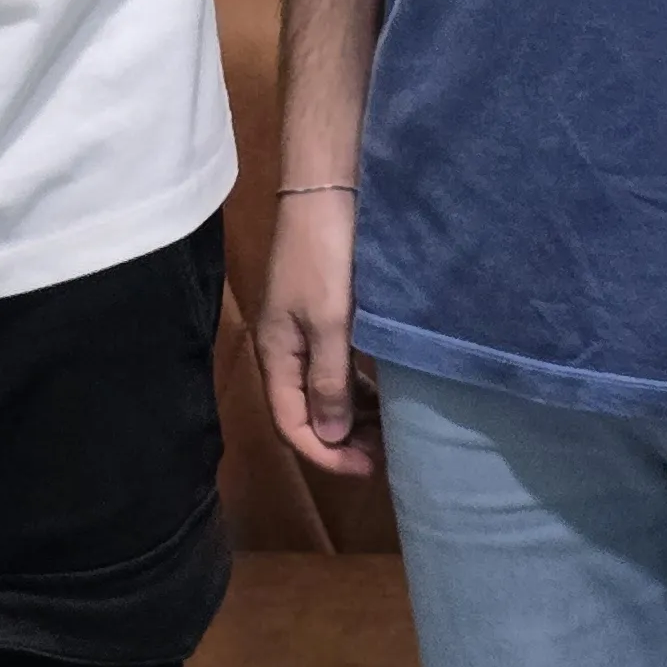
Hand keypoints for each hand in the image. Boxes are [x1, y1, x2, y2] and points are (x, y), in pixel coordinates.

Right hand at [255, 190, 376, 477]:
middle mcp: (284, 350)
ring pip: (323, 394)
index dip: (327, 456)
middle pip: (305, 414)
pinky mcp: (320, 318)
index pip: (292, 426)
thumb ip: (328, 382)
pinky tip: (382, 397)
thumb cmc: (325, 259)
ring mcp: (300, 333)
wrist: (325, 195)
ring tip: (389, 433)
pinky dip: (356, 390)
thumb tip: (331, 436)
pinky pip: (335, 370)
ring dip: (352, 418)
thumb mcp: (330, 323)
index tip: (370, 470)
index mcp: (277, 356)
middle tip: (386, 456)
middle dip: (342, 442)